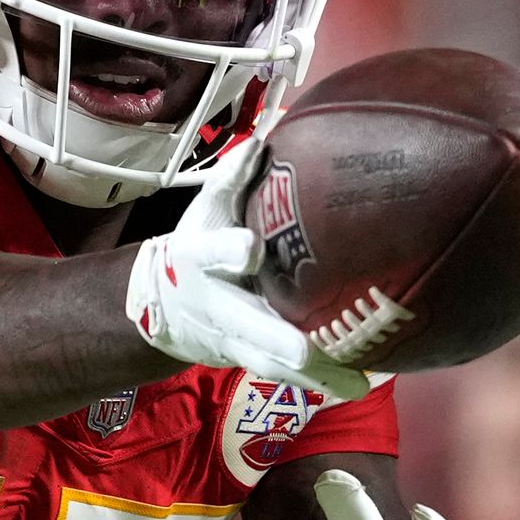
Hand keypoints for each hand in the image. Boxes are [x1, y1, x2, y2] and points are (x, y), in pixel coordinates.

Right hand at [125, 142, 368, 398]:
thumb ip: (235, 177)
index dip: (229, 252)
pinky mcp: (249, 360)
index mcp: (202, 261)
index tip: (249, 250)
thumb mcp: (206, 208)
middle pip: (247, 327)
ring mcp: (232, 340)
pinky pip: (283, 375)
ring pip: (269, 363)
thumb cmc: (196, 245)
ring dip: (310, 377)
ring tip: (352, 384)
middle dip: (277, 342)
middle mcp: (218, 306)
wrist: (163, 307)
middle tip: (307, 353)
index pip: (213, 254)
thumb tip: (268, 135)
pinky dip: (318, 382)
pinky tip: (356, 384)